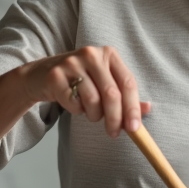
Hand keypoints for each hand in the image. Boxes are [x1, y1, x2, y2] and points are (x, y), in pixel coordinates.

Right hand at [19, 46, 149, 137]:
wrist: (41, 75)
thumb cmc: (79, 81)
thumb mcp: (104, 82)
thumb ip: (124, 95)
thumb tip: (148, 108)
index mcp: (109, 54)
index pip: (128, 82)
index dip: (133, 108)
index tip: (135, 128)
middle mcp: (92, 54)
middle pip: (112, 94)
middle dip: (115, 119)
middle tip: (113, 133)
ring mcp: (72, 63)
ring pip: (93, 100)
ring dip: (94, 115)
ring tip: (90, 112)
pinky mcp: (55, 75)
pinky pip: (73, 103)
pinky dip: (76, 110)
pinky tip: (74, 104)